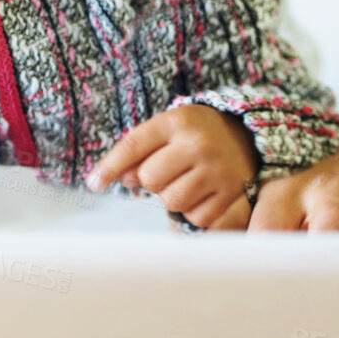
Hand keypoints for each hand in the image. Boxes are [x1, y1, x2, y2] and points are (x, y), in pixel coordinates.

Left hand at [86, 104, 260, 229]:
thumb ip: (140, 150)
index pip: (133, 146)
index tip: (93, 185)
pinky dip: (194, 211)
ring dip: (171, 197)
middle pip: (150, 179)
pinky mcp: (232, 192)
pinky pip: (197, 217)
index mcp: (176, 121)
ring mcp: (217, 168)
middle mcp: (198, 143)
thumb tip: (124, 181)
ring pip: (172, 201)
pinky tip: (202, 193)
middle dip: (151, 180)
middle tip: (167, 170)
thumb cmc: (194, 133)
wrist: (245, 133)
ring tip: (184, 180)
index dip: (109, 167)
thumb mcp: (166, 129)